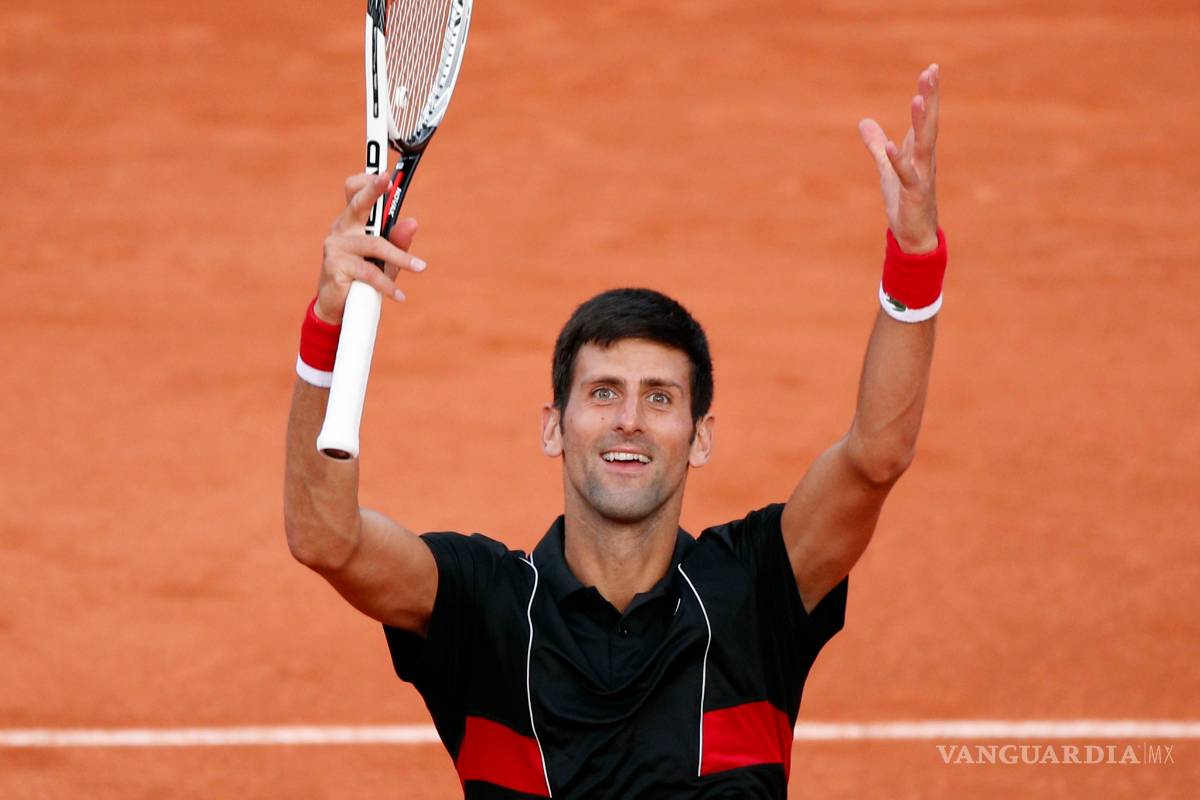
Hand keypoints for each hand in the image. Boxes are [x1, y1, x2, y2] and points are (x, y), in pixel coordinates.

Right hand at [314, 173, 426, 323]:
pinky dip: (387, 284)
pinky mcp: (334, 265)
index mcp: (353, 221)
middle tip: (386, 179)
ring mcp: (336, 245)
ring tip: (419, 268)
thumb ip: (398, 241)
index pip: (354, 192)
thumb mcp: (386, 259)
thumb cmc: (363, 277)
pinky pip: (368, 272)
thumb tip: (412, 222)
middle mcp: (342, 228)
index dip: (367, 181)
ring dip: (400, 258)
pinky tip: (399, 295)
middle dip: (372, 190)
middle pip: (356, 203)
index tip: (385, 173)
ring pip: (374, 244)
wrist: (339, 307)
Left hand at [858, 64, 939, 253]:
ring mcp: (921, 175)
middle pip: (928, 123)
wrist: (914, 236)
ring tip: (918, 98)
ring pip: (923, 144)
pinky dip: (898, 159)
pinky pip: (905, 174)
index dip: (928, 94)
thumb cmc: (905, 201)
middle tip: (931, 71)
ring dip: (920, 121)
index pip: (924, 117)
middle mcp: (924, 159)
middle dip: (930, 97)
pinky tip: (890, 145)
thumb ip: (876, 146)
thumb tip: (864, 122)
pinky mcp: (913, 193)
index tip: (931, 68)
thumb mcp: (886, 169)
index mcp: (919, 152)